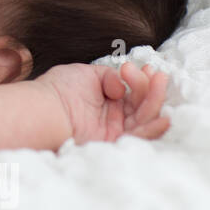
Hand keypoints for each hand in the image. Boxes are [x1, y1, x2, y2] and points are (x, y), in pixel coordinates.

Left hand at [38, 61, 171, 145]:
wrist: (44, 106)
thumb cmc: (60, 88)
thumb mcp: (89, 73)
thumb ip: (111, 77)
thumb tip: (124, 89)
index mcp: (109, 99)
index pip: (134, 91)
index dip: (143, 79)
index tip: (146, 66)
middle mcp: (113, 115)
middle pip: (143, 105)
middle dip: (152, 88)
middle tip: (157, 74)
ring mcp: (113, 129)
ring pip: (144, 119)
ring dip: (155, 101)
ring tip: (159, 83)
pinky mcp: (111, 143)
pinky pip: (137, 139)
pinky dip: (153, 129)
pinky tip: (164, 118)